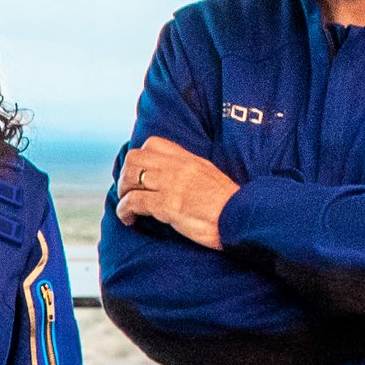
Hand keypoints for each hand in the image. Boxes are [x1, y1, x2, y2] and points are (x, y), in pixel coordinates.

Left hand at [115, 135, 238, 249]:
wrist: (241, 217)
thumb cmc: (229, 204)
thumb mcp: (210, 177)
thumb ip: (191, 173)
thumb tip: (176, 180)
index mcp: (189, 159)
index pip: (154, 143)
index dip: (140, 157)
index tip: (140, 174)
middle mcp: (177, 168)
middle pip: (134, 158)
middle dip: (125, 175)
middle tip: (128, 191)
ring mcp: (171, 185)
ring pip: (130, 177)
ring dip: (122, 192)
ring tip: (127, 207)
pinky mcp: (166, 205)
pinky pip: (133, 202)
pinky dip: (124, 211)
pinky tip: (128, 220)